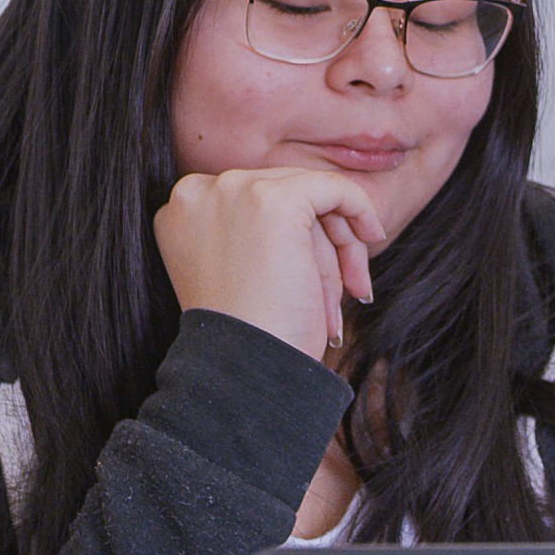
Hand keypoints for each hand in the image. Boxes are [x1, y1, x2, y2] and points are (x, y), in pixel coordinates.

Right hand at [154, 168, 385, 359]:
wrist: (248, 366)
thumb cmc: (252, 331)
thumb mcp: (243, 267)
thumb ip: (263, 227)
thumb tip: (325, 201)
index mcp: (181, 210)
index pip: (255, 200)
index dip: (296, 235)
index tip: (315, 273)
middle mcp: (198, 192)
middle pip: (284, 197)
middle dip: (324, 242)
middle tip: (351, 285)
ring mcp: (233, 191)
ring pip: (311, 197)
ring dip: (340, 247)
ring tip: (352, 290)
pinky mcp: (274, 199)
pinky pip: (334, 188)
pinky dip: (360, 208)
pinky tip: (373, 234)